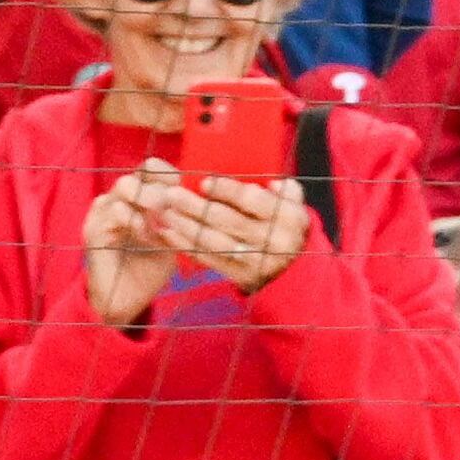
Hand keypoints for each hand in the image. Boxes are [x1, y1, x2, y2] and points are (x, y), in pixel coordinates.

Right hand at [82, 164, 175, 328]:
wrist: (126, 302)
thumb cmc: (150, 270)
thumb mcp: (172, 242)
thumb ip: (180, 221)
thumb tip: (200, 202)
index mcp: (137, 199)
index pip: (150, 170)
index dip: (167, 174)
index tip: (182, 188)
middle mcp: (119, 199)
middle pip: (138, 173)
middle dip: (159, 185)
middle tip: (172, 204)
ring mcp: (104, 212)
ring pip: (125, 186)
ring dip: (148, 199)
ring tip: (161, 219)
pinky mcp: (94, 229)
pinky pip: (114, 211)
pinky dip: (134, 220)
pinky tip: (147, 235)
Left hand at [144, 169, 312, 292]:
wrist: (294, 271)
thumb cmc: (284, 226)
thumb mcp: (294, 206)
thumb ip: (287, 191)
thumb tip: (273, 184)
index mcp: (288, 217)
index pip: (253, 201)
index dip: (227, 191)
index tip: (204, 183)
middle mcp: (273, 241)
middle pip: (228, 221)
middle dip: (196, 207)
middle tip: (171, 194)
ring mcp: (256, 261)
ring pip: (215, 242)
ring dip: (186, 226)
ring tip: (165, 212)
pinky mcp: (240, 276)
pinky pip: (209, 259)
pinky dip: (187, 246)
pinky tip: (169, 233)